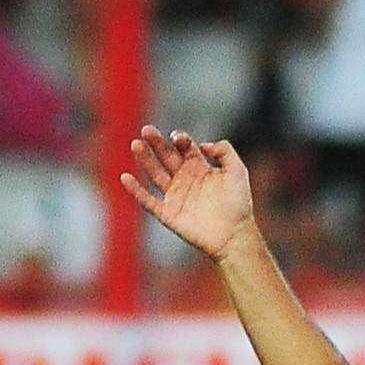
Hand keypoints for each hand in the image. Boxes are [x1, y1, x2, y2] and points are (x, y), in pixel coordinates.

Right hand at [120, 126, 257, 261]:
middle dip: (157, 143)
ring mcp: (175, 196)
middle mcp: (185, 179)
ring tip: (136, 144)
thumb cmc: (239, 204)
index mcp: (200, 168)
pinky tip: (125, 177)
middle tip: (147, 130)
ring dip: (145, 159)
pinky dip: (136, 190)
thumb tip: (202, 144)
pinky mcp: (167, 213)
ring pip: (155, 173)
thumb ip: (225, 151)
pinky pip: (147, 200)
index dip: (180, 140)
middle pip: (166, 156)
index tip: (178, 138)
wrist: (235, 234)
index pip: (184, 148)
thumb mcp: (238, 171)